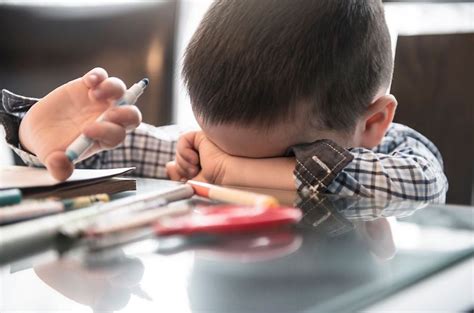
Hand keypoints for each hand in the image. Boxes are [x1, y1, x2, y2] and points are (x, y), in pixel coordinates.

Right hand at [19, 68, 141, 180]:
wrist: (39, 129)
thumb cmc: (53, 146)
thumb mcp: (53, 160)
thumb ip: (59, 167)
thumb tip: (61, 170)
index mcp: (106, 139)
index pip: (118, 135)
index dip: (108, 132)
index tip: (86, 131)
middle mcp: (109, 119)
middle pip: (132, 115)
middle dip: (125, 113)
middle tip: (108, 114)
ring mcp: (101, 101)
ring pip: (121, 91)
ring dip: (113, 89)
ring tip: (94, 93)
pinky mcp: (90, 85)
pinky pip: (103, 76)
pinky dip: (99, 76)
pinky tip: (89, 81)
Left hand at [166, 131, 231, 183]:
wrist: (226, 179)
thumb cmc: (217, 184)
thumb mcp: (192, 184)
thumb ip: (179, 176)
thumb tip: (169, 165)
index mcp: (202, 165)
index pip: (181, 164)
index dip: (179, 171)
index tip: (186, 179)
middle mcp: (203, 154)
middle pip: (179, 158)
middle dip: (181, 168)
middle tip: (193, 174)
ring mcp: (204, 144)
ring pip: (179, 150)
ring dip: (183, 162)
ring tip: (195, 168)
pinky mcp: (203, 135)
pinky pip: (183, 139)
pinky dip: (184, 151)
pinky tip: (195, 159)